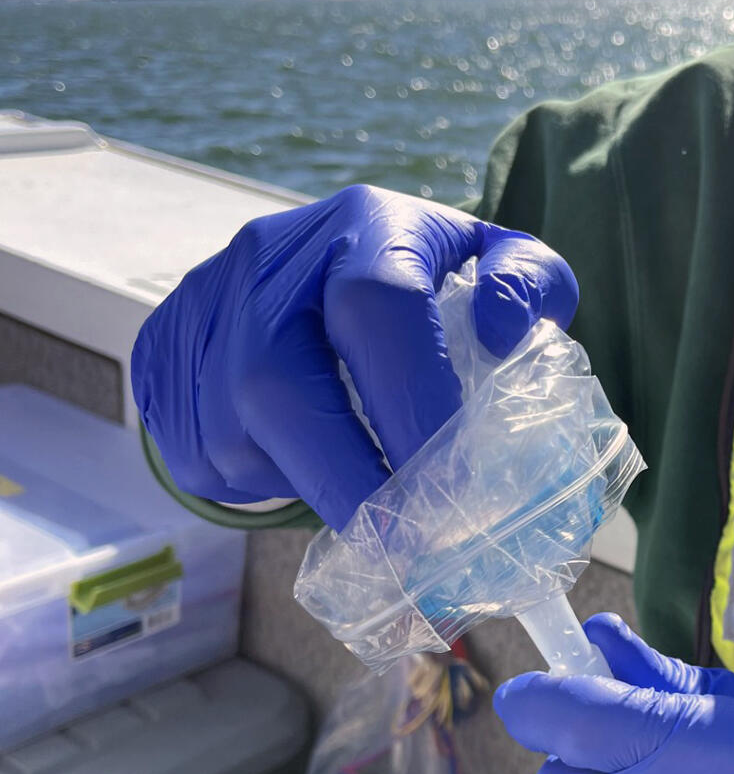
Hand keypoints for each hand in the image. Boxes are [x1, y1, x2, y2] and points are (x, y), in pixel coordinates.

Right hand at [131, 184, 577, 529]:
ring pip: (230, 432)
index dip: (412, 406)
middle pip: (275, 384)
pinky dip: (256, 488)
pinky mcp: (164, 353)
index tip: (454, 487)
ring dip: (301, 488)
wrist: (316, 259)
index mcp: (362, 226)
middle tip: (401, 547)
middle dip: (344, 482)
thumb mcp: (492, 260)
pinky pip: (198, 455)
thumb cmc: (424, 279)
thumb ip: (530, 281)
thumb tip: (507, 327)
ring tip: (358, 503)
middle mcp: (269, 259)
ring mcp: (204, 306)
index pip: (378, 308)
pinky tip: (302, 471)